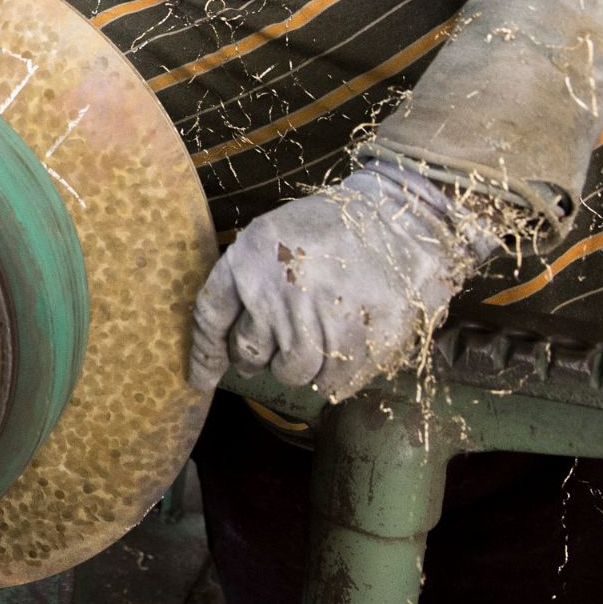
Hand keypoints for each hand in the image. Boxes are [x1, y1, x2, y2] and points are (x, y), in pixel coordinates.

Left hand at [188, 160, 498, 400]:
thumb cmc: (333, 228)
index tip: (200, 380)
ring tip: (318, 333)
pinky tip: (345, 342)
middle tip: (275, 342)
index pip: (210, 318)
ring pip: (289, 373)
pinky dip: (333, 372)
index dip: (204, 354)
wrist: (403, 220)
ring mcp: (317, 324)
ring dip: (297, 364)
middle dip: (254, 356)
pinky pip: (330, 383)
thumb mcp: (273, 235)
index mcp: (249, 262)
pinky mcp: (356, 347)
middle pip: (247, 353)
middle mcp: (275, 296)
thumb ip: (244, 279)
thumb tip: (226, 338)